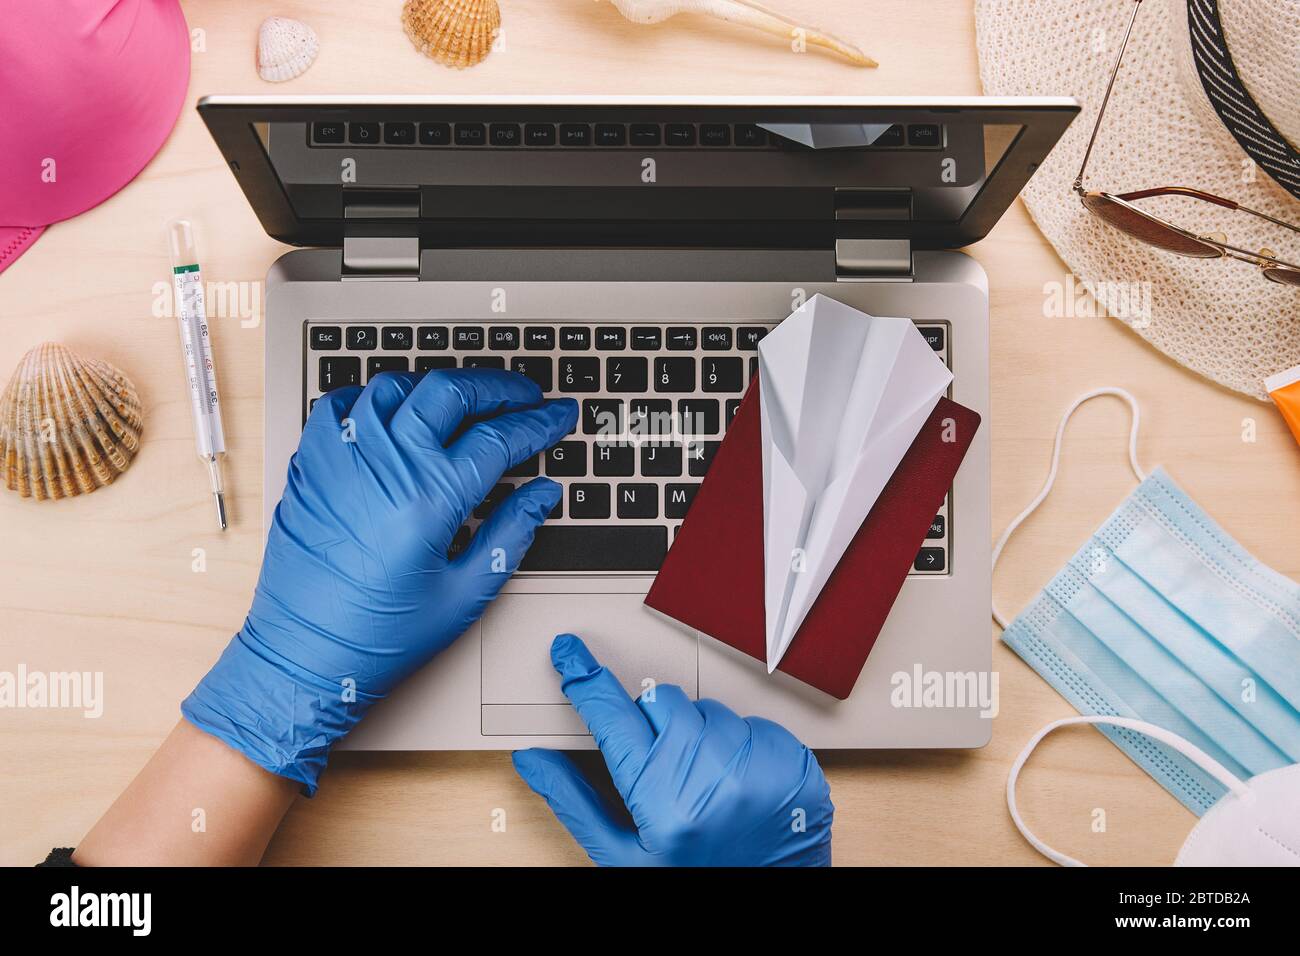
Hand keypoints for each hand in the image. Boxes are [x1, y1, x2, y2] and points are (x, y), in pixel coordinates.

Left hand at [183, 369, 577, 792]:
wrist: (302, 657)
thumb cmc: (380, 636)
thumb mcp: (465, 595)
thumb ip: (510, 534)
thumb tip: (542, 494)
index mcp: (429, 499)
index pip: (498, 438)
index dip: (538, 422)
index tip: (559, 416)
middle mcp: (383, 466)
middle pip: (450, 391)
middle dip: (497, 386)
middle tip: (523, 396)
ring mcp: (341, 458)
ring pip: (397, 386)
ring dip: (440, 386)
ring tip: (467, 401)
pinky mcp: (311, 464)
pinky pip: (343, 404)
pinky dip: (375, 397)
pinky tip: (398, 412)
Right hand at [513, 635, 833, 865]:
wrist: (771, 906)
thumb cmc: (694, 883)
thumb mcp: (624, 857)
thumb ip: (576, 803)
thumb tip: (533, 760)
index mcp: (661, 801)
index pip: (612, 716)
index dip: (585, 681)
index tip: (570, 654)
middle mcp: (713, 779)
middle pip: (660, 701)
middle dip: (650, 723)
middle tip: (660, 768)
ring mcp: (759, 768)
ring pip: (707, 709)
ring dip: (697, 735)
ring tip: (704, 787)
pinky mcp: (794, 762)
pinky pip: (752, 722)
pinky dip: (739, 745)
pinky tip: (736, 784)